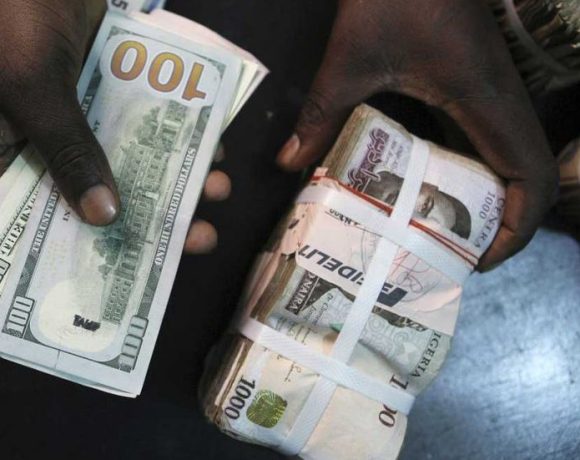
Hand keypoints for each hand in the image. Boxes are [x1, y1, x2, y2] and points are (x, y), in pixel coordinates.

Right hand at [0, 0, 227, 251]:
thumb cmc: (13, 15)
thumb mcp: (33, 86)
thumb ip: (67, 150)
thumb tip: (104, 218)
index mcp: (9, 152)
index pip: (44, 219)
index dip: (89, 248)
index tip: (135, 270)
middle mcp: (43, 141)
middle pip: (101, 195)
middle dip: (154, 215)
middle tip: (197, 234)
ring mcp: (81, 114)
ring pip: (132, 159)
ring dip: (177, 175)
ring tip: (217, 190)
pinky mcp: (111, 88)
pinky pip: (148, 122)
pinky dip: (179, 134)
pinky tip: (213, 149)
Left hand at [276, 0, 557, 268]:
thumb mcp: (351, 60)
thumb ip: (322, 113)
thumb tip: (288, 163)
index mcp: (484, 101)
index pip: (528, 174)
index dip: (516, 227)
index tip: (479, 259)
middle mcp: (499, 103)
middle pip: (524, 178)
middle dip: (497, 226)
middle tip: (450, 255)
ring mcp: (491, 95)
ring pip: (509, 162)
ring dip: (485, 203)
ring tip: (440, 235)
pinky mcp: (475, 88)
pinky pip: (486, 142)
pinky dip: (470, 175)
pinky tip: (429, 190)